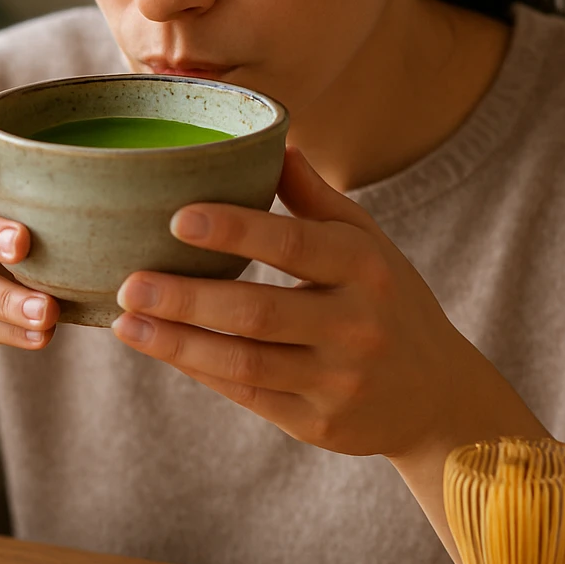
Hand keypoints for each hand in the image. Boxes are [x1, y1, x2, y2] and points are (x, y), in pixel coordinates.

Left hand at [111, 146, 521, 460]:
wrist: (438, 395)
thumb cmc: (388, 300)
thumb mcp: (368, 242)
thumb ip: (316, 198)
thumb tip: (273, 139)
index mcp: (365, 266)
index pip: (293, 245)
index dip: (235, 230)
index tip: (176, 218)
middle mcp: (355, 324)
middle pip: (258, 312)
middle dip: (187, 298)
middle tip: (129, 282)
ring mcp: (338, 380)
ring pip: (246, 362)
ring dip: (179, 343)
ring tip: (126, 323)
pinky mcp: (319, 424)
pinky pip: (249, 396)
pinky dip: (200, 371)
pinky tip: (161, 349)